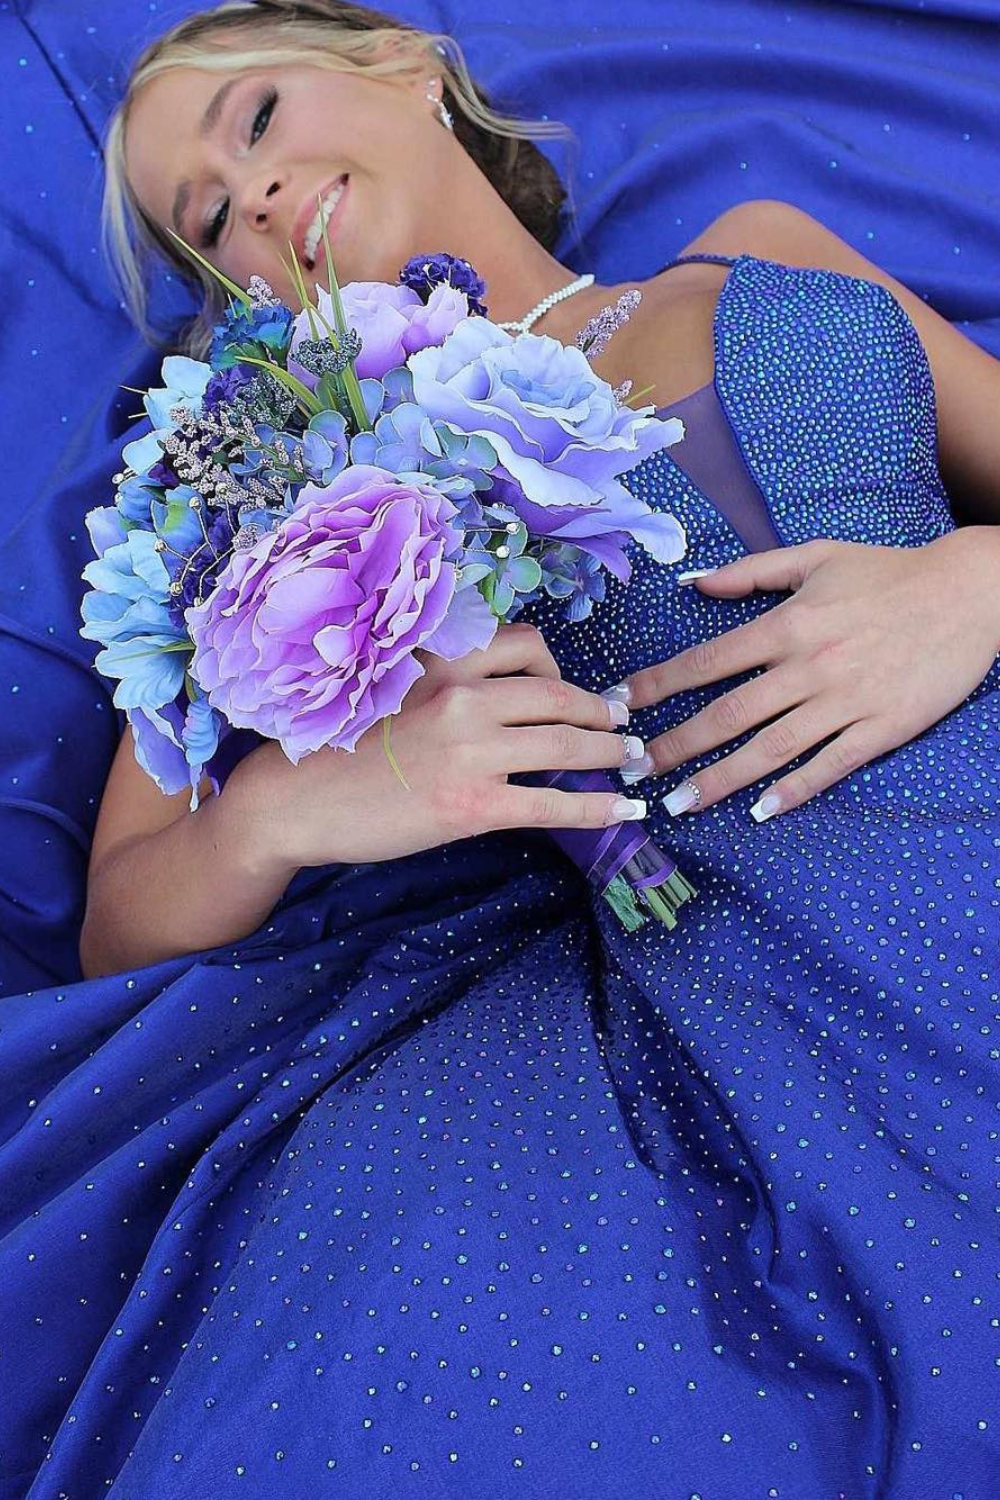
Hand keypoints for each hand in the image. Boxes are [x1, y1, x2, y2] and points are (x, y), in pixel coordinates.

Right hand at [231, 623, 646, 870]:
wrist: (294, 799)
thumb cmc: (336, 747)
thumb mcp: (392, 689)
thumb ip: (445, 683)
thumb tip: (501, 697)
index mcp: (443, 662)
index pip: (526, 647)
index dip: (563, 672)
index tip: (579, 692)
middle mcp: (463, 696)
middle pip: (560, 694)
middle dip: (602, 713)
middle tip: (624, 727)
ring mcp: (471, 752)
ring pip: (567, 743)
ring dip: (612, 754)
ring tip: (634, 763)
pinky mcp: (473, 805)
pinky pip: (553, 802)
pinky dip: (598, 806)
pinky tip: (623, 810)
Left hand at [621, 531, 999, 821]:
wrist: (970, 592)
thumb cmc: (889, 572)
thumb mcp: (817, 557)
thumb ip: (752, 571)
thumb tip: (693, 583)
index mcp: (788, 624)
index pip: (706, 661)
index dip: (657, 686)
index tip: (619, 707)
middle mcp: (809, 666)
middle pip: (728, 714)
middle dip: (675, 746)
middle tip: (634, 772)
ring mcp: (846, 701)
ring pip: (770, 749)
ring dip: (721, 780)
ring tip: (681, 803)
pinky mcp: (882, 727)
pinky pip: (830, 765)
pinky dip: (795, 790)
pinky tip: (763, 812)